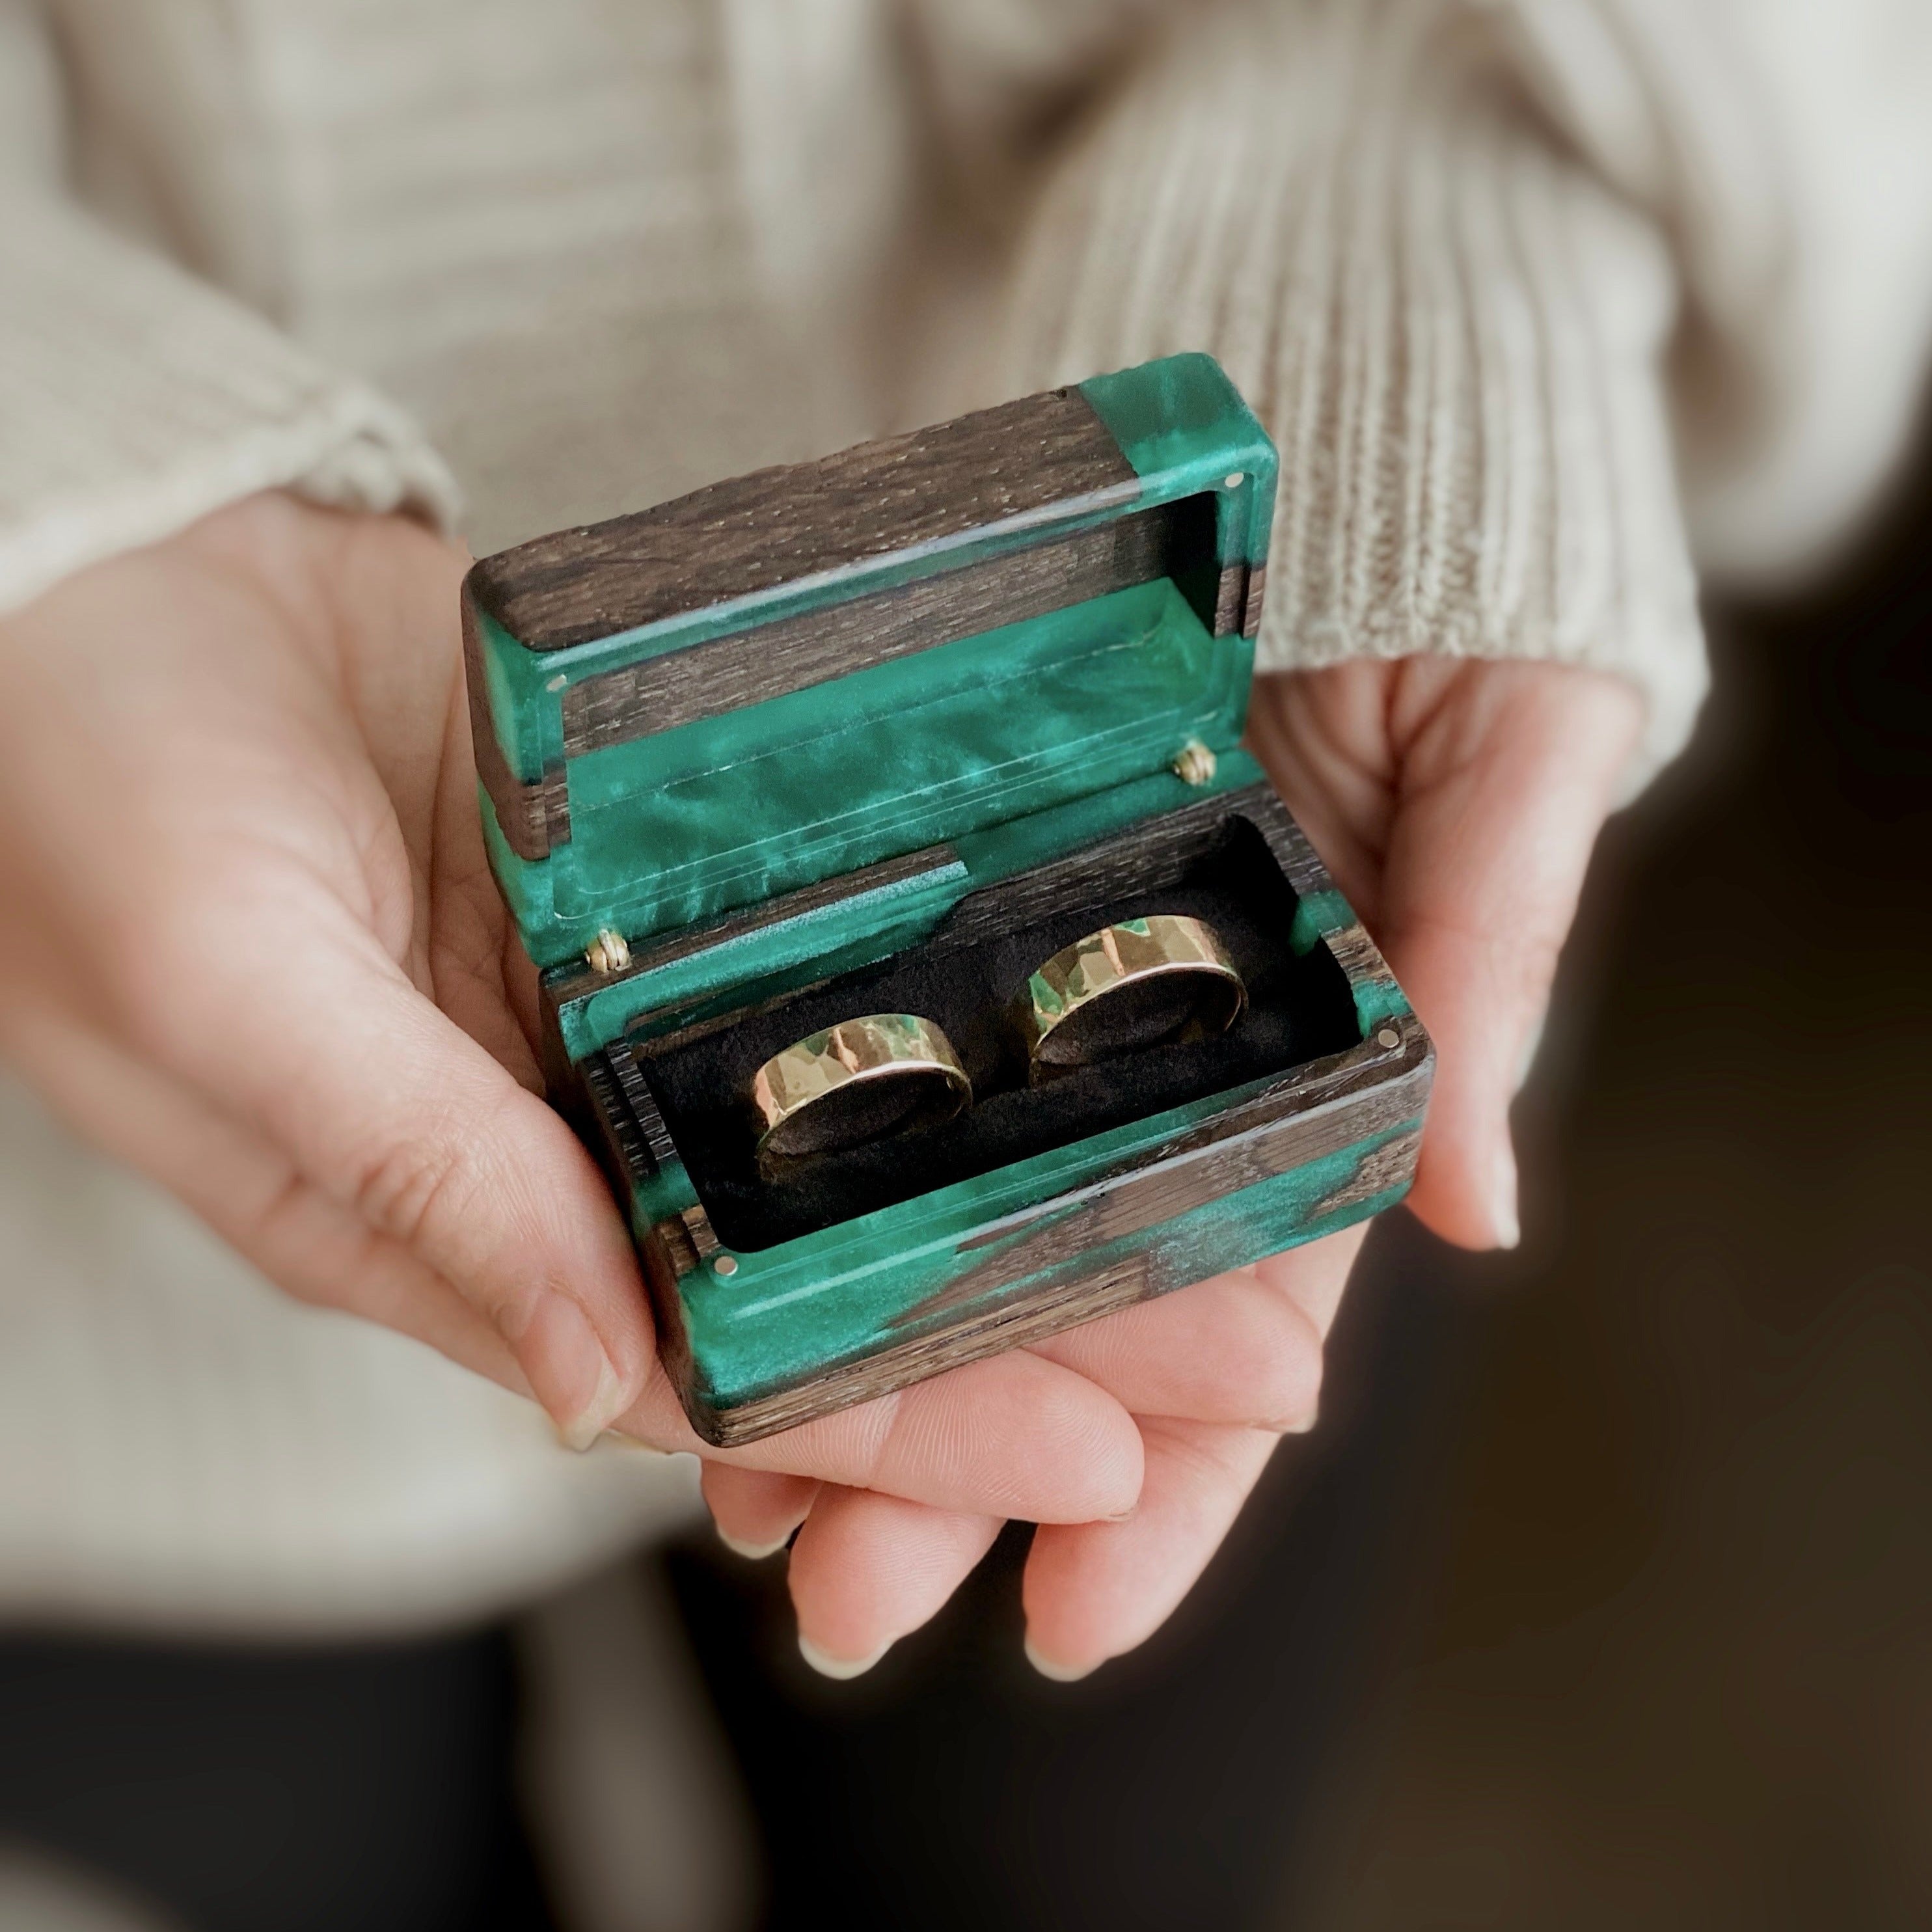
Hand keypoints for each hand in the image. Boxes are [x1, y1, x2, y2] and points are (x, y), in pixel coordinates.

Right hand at [0, 493, 1174, 1526]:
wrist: (97, 569)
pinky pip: (814, 985)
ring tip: (1227, 1227)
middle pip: (829, 1280)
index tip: (1101, 1455)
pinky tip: (1076, 1051)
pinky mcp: (644, 897)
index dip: (912, 1425)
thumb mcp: (223, 997)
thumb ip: (412, 1179)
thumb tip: (598, 1370)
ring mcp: (612, 1016)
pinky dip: (939, 1030)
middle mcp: (559, 1141)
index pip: (716, 1372)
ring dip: (1028, 1192)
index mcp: (453, 1220)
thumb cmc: (84, 789)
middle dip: (1038, 1336)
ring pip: (853, 1147)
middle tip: (1245, 1369)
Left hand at [709, 655, 1643, 1677]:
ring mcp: (1047, 989)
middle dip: (958, 1469)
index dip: (1163, 1486)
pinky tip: (706, 1281)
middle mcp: (1160, 1062)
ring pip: (940, 1223)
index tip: (1069, 1617)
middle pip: (1055, 1312)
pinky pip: (861, 1062)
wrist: (1331, 423)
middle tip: (843, 1598)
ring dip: (854, 1368)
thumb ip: (1485, 967)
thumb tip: (1477, 1210)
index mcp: (1303, 1074)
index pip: (1237, 1327)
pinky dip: (796, 1182)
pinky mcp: (953, 897)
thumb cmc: (1451, 592)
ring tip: (744, 1499)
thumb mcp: (1502, 762)